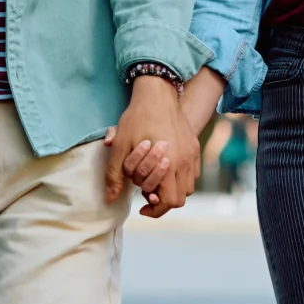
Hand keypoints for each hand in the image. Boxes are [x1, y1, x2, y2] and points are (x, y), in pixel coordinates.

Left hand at [102, 76, 197, 217]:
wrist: (157, 93)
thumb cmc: (137, 118)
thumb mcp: (121, 145)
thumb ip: (115, 174)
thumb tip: (109, 198)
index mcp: (169, 164)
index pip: (168, 201)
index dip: (155, 210)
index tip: (142, 208)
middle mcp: (185, 162)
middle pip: (180, 198)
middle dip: (163, 201)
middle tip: (147, 194)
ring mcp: (192, 154)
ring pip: (188, 187)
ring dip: (173, 189)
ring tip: (156, 182)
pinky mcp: (194, 147)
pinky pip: (192, 173)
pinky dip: (181, 178)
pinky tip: (166, 170)